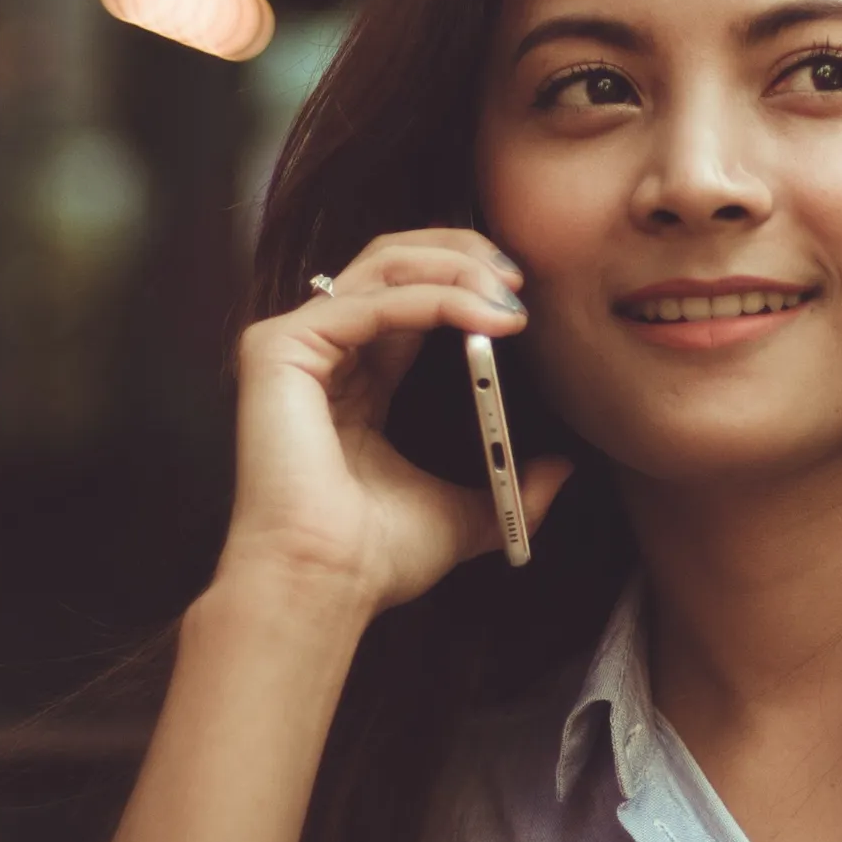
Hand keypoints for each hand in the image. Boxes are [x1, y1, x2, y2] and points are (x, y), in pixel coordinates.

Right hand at [218, 227, 574, 614]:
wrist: (326, 585)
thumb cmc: (375, 558)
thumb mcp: (465, 512)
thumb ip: (509, 486)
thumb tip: (563, 470)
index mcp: (358, 378)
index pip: (412, 295)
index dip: (468, 281)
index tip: (524, 296)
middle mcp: (323, 351)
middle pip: (394, 261)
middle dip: (464, 256)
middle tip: (521, 279)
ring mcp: (295, 345)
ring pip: (383, 266)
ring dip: (456, 271)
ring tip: (509, 297)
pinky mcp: (279, 349)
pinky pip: (370, 302)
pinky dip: (432, 300)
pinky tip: (480, 316)